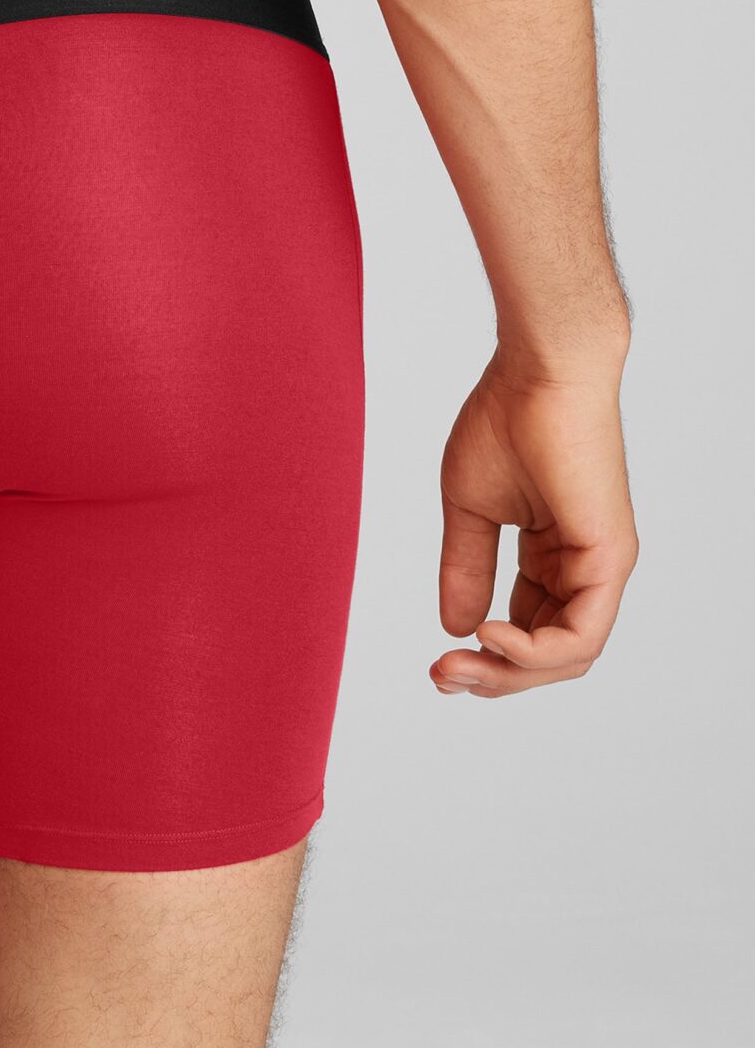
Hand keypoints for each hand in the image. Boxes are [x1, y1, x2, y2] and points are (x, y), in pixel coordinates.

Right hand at [431, 350, 637, 696]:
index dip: (484, 655)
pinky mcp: (609, 557)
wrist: (537, 370)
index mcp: (553, 554)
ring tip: (462, 661)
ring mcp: (601, 565)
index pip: (528, 628)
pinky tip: (492, 634)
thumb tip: (454, 626)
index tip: (437, 662)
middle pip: (548, 653)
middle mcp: (584, 567)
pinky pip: (582, 633)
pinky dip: (536, 650)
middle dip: (493, 676)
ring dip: (512, 672)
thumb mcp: (470, 508)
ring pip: (568, 655)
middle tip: (441, 676)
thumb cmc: (504, 419)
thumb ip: (466, 566)